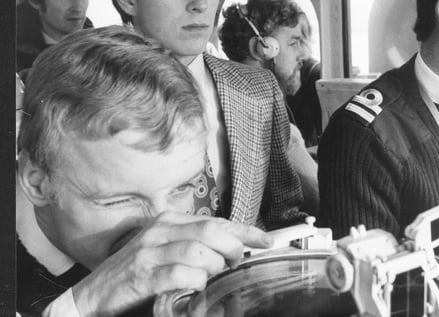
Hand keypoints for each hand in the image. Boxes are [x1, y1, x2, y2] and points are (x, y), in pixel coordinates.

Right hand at [70, 211, 273, 316]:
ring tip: (213, 277)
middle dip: (233, 248)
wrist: (91, 297)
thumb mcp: (166, 252)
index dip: (246, 230)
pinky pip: (180, 274)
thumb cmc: (134, 275)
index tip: (267, 241)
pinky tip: (195, 287)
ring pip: (198, 251)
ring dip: (214, 267)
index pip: (216, 221)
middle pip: (211, 231)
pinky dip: (195, 282)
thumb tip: (233, 250)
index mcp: (169, 221)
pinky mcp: (142, 275)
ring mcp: (150, 252)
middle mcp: (160, 231)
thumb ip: (195, 247)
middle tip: (236, 264)